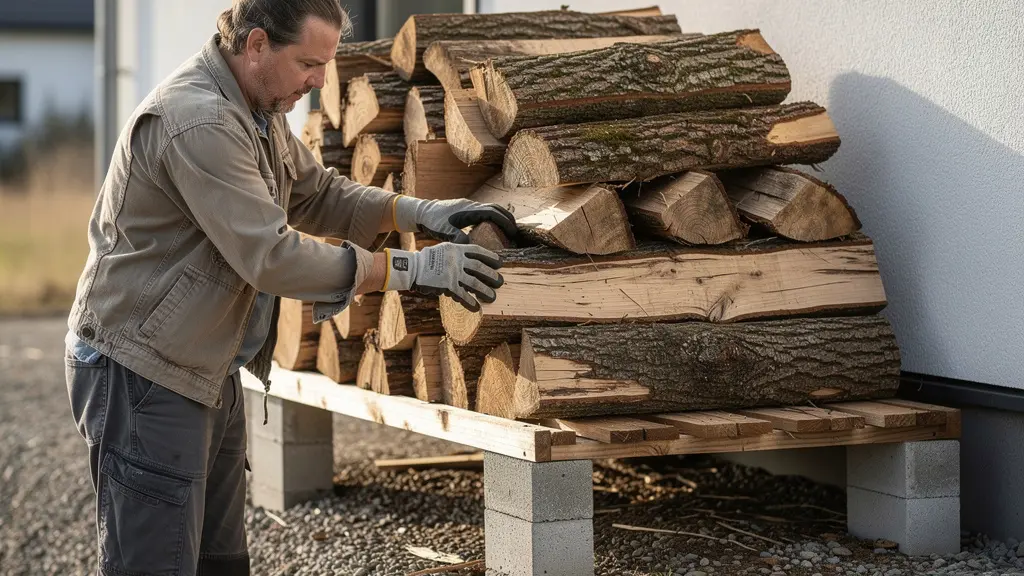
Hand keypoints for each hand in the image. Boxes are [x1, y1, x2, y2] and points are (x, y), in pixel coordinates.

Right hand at [382, 243, 502, 311]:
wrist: (412, 268)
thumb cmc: (426, 259)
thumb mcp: (443, 249)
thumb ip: (456, 254)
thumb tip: (469, 260)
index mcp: (456, 249)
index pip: (477, 251)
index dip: (490, 257)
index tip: (499, 262)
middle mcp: (457, 260)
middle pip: (480, 268)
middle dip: (491, 275)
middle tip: (500, 281)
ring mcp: (453, 273)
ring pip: (474, 283)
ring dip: (485, 291)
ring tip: (493, 297)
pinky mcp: (448, 286)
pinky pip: (463, 295)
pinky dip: (470, 302)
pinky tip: (477, 308)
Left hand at [393, 196, 516, 243]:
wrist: (422, 211)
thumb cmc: (432, 221)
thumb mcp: (443, 231)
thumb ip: (456, 238)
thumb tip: (469, 246)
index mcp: (468, 209)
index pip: (492, 213)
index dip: (504, 222)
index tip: (513, 232)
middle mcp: (471, 205)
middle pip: (496, 209)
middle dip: (508, 219)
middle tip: (516, 232)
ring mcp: (469, 206)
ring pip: (491, 209)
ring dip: (501, 218)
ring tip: (509, 230)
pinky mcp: (466, 209)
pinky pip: (484, 212)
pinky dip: (493, 218)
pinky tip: (493, 229)